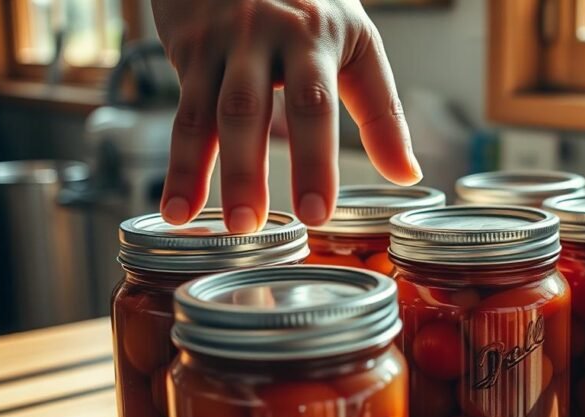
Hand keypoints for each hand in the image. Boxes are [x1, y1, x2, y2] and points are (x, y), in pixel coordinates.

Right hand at [152, 0, 421, 231]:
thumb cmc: (312, 6)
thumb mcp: (356, 45)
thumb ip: (382, 112)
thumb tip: (407, 175)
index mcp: (315, 36)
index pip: (316, 105)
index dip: (316, 161)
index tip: (317, 213)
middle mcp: (264, 35)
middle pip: (250, 109)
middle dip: (248, 170)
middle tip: (251, 226)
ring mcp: (222, 41)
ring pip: (208, 113)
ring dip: (203, 174)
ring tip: (215, 227)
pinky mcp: (189, 47)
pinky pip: (182, 113)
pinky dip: (178, 165)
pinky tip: (177, 208)